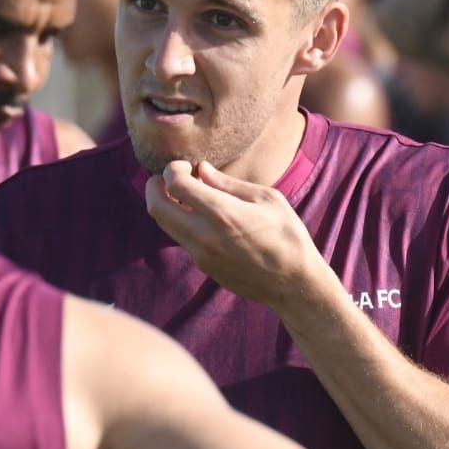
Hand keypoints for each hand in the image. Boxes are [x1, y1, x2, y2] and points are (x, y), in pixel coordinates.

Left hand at [145, 160, 328, 309]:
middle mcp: (205, 236)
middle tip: (165, 177)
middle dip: (154, 187)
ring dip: (165, 205)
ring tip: (182, 194)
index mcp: (222, 213)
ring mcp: (201, 255)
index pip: (175, 184)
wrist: (294, 283)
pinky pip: (181, 239)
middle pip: (156, 207)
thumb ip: (229, 184)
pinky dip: (180, 221)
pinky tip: (198, 215)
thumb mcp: (267, 199)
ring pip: (164, 225)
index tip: (184, 165)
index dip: (172, 169)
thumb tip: (201, 169)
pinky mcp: (204, 266)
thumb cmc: (287, 235)